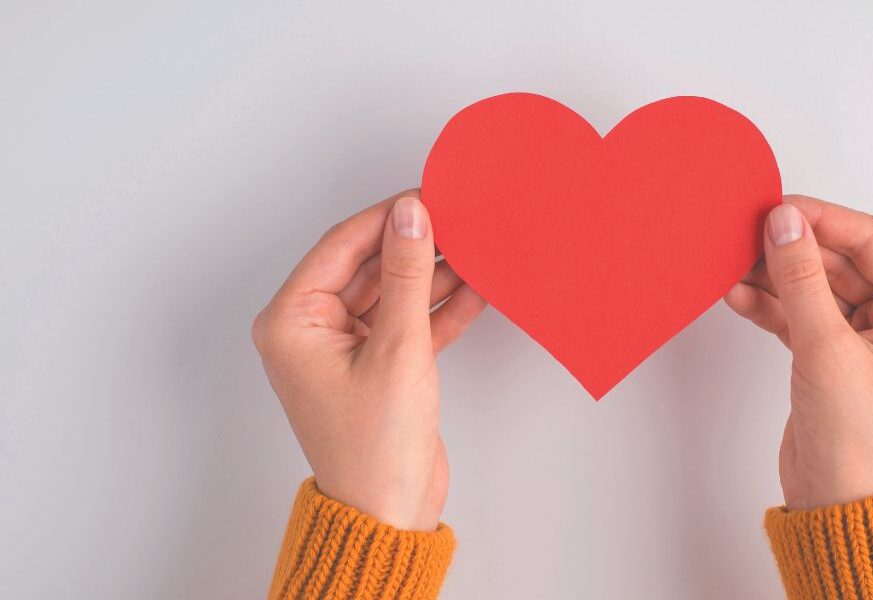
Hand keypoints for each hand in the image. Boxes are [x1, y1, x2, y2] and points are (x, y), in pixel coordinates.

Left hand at [252, 190, 485, 529]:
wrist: (390, 513)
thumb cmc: (374, 448)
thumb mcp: (397, 349)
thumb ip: (406, 275)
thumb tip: (412, 214)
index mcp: (293, 322)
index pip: (342, 246)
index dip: (388, 217)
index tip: (429, 195)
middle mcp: (313, 330)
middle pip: (369, 265)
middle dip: (416, 245)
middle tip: (460, 219)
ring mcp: (347, 348)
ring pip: (393, 291)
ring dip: (434, 274)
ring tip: (477, 248)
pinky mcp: (380, 365)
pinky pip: (409, 321)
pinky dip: (441, 308)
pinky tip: (477, 288)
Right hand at [725, 196, 872, 509]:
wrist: (840, 508)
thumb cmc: (859, 443)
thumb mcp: (827, 349)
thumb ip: (801, 280)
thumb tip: (783, 221)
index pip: (872, 242)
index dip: (822, 220)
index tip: (777, 207)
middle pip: (840, 261)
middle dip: (792, 249)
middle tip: (745, 232)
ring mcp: (866, 338)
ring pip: (816, 286)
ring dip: (774, 275)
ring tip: (731, 261)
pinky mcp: (833, 357)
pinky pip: (800, 315)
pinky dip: (770, 305)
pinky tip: (737, 294)